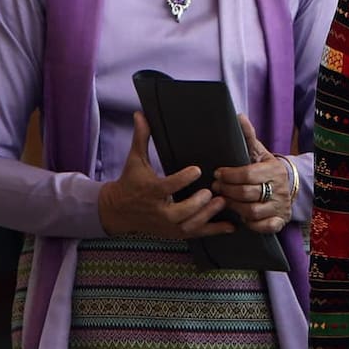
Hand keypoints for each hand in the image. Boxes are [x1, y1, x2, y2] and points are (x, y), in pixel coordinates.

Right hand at [98, 112, 232, 238]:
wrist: (117, 211)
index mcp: (150, 190)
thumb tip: (140, 114)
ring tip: (222, 202)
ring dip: (207, 216)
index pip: (166, 187)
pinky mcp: (174, 232)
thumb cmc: (130, 181)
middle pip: (178, 212)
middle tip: (211, 191)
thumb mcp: (134, 160)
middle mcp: (159, 210)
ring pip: (188, 226)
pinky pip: (196, 234)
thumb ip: (141, 137)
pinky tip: (231, 226)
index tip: (197, 169)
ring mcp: (167, 224)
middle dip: (196, 204)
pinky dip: (214, 231)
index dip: (181, 179)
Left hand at [212, 115, 291, 233]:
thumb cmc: (268, 169)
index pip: (248, 174)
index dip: (229, 175)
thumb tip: (239, 116)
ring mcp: (280, 206)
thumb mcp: (259, 152)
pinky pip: (264, 227)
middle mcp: (279, 188)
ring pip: (252, 211)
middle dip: (227, 191)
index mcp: (274, 169)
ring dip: (234, 207)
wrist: (291, 186)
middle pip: (247, 193)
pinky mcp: (279, 220)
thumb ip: (248, 137)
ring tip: (224, 201)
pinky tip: (241, 217)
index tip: (217, 174)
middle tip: (215, 188)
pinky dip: (251, 224)